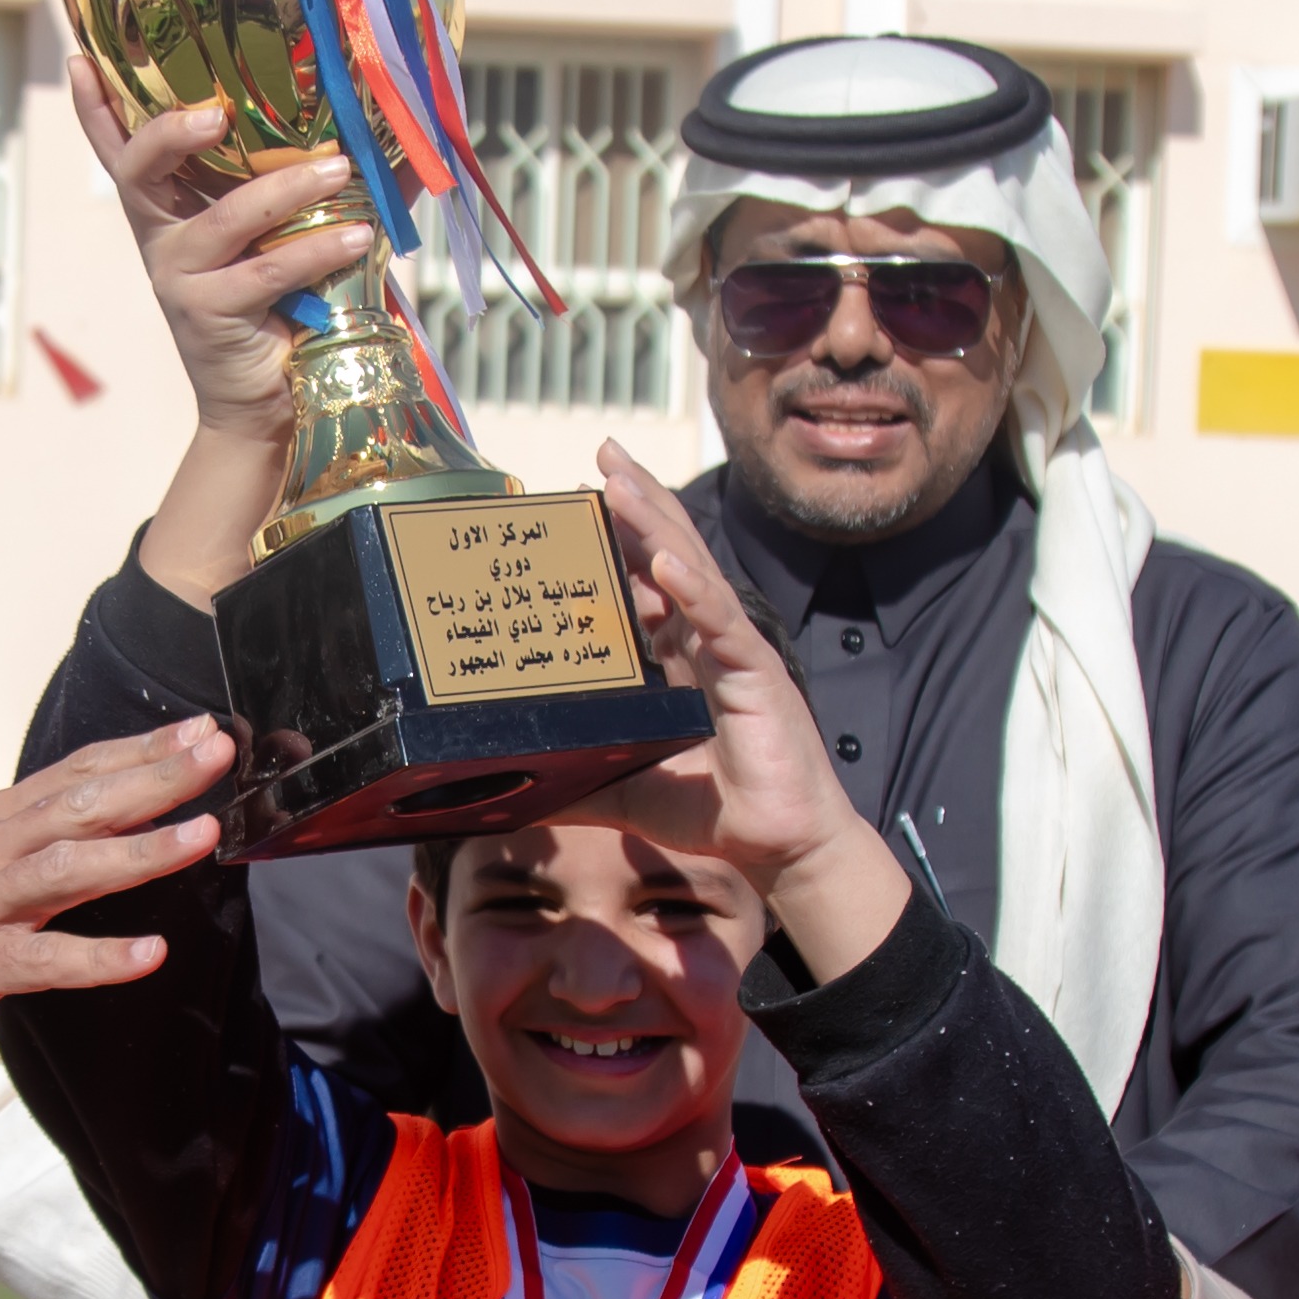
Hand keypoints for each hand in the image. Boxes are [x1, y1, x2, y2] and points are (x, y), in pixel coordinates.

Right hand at [0, 720, 229, 1132]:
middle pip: (79, 802)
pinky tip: (150, 953)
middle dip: (154, 775)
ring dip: (140, 848)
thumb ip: (25, 849)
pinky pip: (42, 960)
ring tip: (204, 835)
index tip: (201, 728)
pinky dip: (98, 956)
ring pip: (66, 866)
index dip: (139, 749)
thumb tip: (99, 826)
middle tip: (219, 752)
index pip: (73, 774)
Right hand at [83, 83, 384, 601]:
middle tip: (215, 109)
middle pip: (139, 169)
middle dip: (168, 130)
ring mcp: (179, 276)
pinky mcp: (209, 314)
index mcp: (169, 207)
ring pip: (223, 218)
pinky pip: (264, 273)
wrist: (267, 402)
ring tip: (338, 171)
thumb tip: (386, 126)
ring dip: (284, 188)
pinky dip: (314, 250)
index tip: (79, 58)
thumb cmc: (284, 303)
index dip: (95, 106)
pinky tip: (356, 236)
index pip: (120, 148)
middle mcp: (161, 236)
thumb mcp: (286, 232)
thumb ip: (316, 181)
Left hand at [569, 446, 917, 978]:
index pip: (647, 579)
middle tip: (602, 452)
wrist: (778, 846)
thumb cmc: (714, 810)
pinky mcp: (757, 678)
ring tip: (622, 483)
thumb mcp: (625, 790)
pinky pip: (722, 626)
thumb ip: (579, 778)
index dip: (621, 533)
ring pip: (693, 574)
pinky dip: (696, 591)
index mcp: (680, 656)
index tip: (583, 489)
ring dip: (658, 526)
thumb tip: (520, 786)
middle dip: (638, 501)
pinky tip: (671, 563)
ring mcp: (734, 653)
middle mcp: (707, 641)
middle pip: (671, 554)